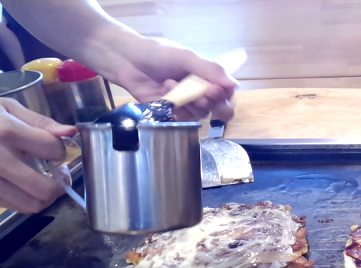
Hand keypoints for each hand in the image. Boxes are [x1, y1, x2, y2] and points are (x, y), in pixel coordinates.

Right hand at [0, 98, 75, 213]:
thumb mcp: (4, 107)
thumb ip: (40, 121)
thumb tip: (71, 132)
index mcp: (6, 132)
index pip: (53, 150)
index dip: (59, 151)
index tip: (53, 150)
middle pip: (45, 188)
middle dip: (58, 183)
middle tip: (56, 175)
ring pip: (30, 205)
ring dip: (43, 196)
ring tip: (39, 181)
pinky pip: (11, 206)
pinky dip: (22, 199)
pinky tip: (18, 185)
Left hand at [99, 36, 237, 121]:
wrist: (126, 59)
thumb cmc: (157, 53)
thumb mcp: (186, 57)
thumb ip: (210, 70)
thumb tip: (234, 85)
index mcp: (208, 77)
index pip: (227, 94)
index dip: (223, 96)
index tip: (212, 89)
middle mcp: (201, 92)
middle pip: (219, 109)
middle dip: (209, 103)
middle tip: (197, 95)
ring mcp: (187, 104)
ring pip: (200, 115)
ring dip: (186, 101)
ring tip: (168, 83)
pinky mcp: (171, 114)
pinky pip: (183, 120)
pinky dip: (175, 109)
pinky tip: (164, 94)